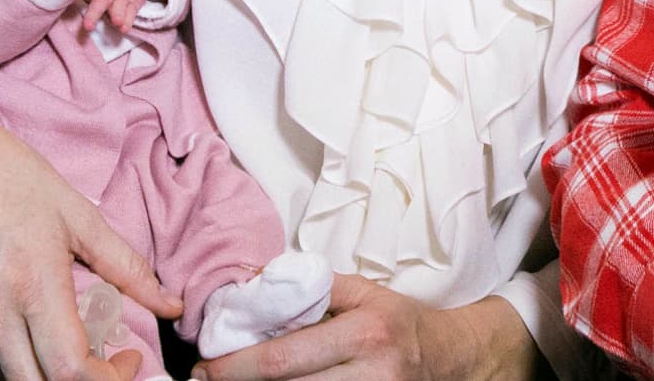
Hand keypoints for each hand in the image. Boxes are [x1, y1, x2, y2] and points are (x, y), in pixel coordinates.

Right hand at [0, 91, 182, 379]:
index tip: (131, 357)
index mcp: (33, 284)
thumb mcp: (77, 213)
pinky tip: (46, 335)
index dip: (108, 378)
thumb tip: (170, 303)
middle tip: (111, 361)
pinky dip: (25, 362)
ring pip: (12, 380)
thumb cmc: (11, 175)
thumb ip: (125, 265)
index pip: (69, 369)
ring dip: (51, 377)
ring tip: (82, 347)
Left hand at [193, 275, 533, 380]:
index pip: (284, 357)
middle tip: (206, 379)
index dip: (236, 366)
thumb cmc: (398, 321)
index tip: (205, 366)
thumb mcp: (362, 291)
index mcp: (363, 333)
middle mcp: (370, 374)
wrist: (448, 358)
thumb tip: (255, 281)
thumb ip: (312, 285)